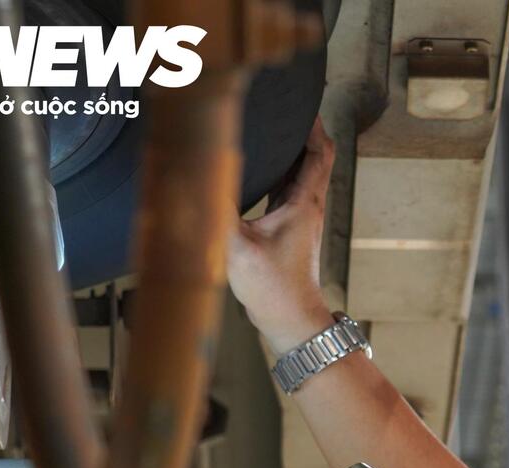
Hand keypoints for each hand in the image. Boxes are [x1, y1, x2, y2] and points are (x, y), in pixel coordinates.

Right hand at [228, 118, 336, 347]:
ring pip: (301, 176)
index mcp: (303, 204)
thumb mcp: (235, 246)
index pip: (318, 153)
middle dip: (301, 132)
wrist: (291, 323)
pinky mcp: (290, 233)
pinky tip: (261, 171)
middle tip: (283, 110)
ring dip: (291, 153)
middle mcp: (307, 208)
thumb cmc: (273, 289)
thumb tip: (190, 180)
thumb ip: (213, 210)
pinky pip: (288, 193)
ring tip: (270, 131)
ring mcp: (301, 221)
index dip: (313, 125)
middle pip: (313, 159)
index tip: (302, 104)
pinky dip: (280, 175)